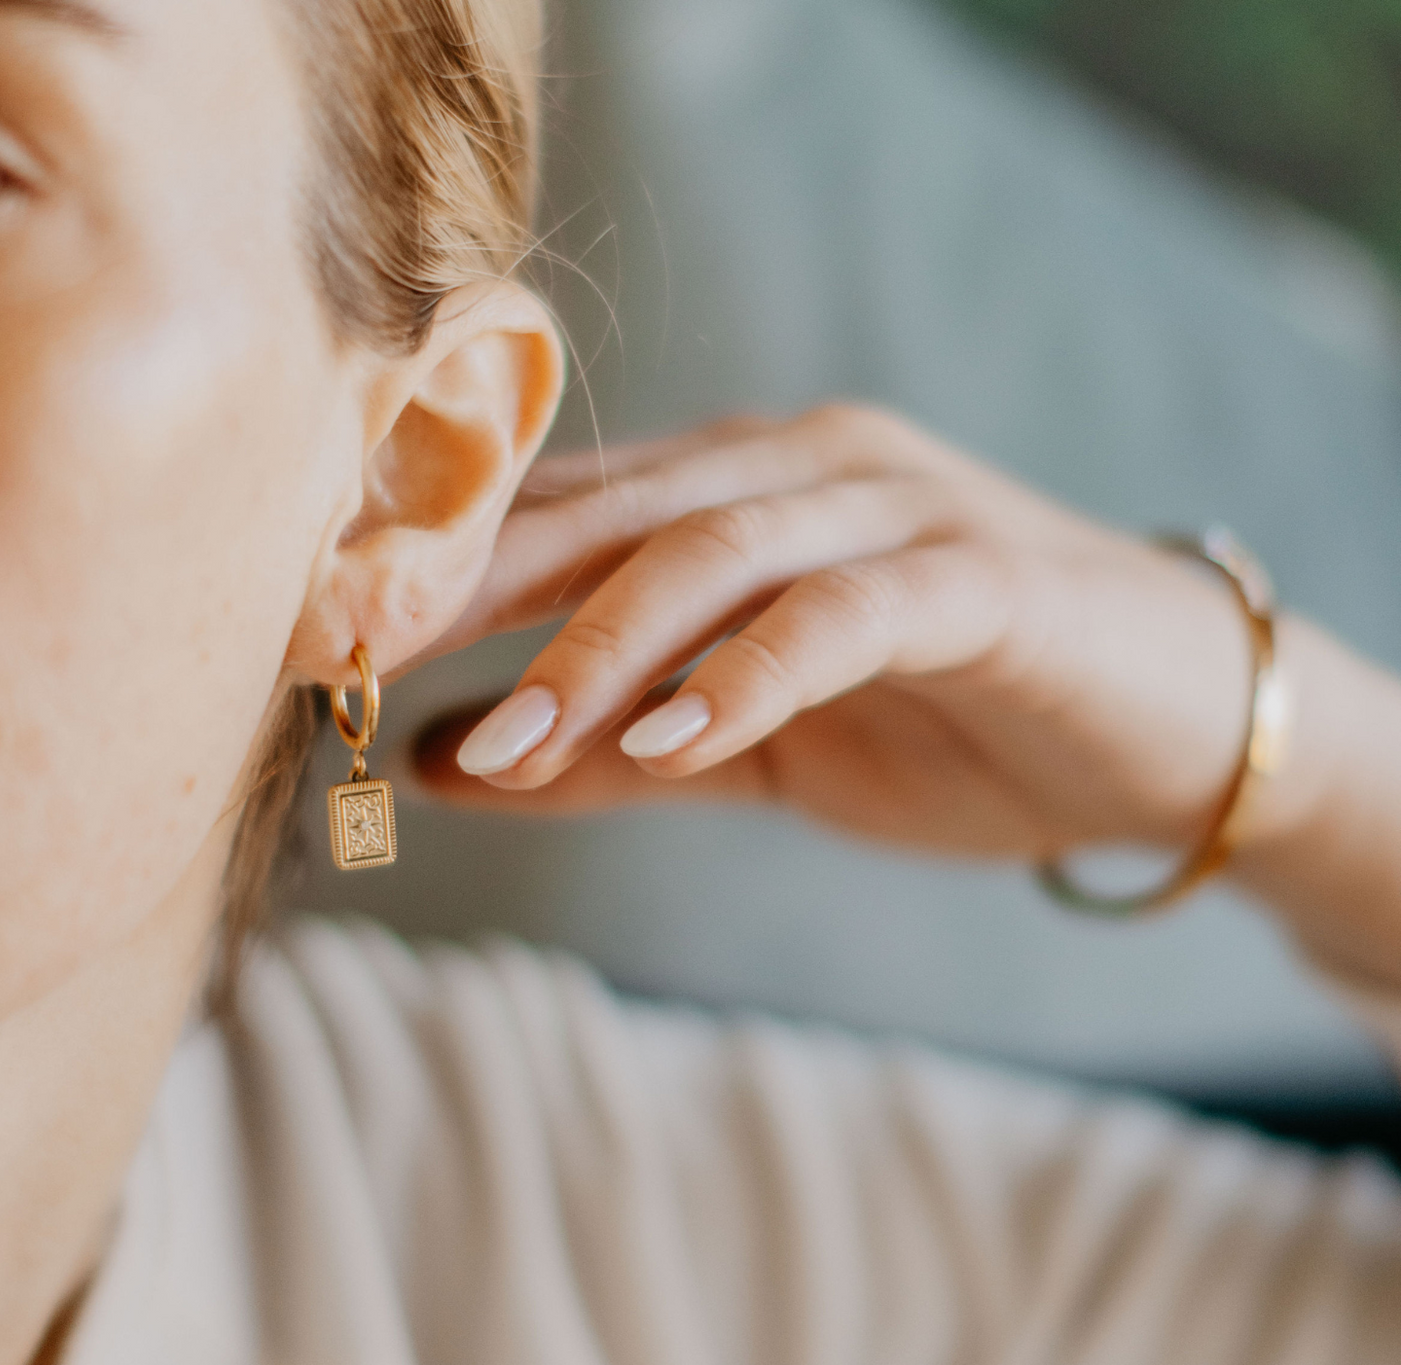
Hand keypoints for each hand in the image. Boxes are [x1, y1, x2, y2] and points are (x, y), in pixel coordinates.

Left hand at [410, 406, 1259, 861]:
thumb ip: (607, 750)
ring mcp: (896, 510)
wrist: (1162, 728)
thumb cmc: (948, 720)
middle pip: (609, 515)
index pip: (561, 515)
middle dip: (478, 594)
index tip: (331, 647)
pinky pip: (847, 612)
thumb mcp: (747, 746)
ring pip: (713, 552)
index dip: (442, 575)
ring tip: (503, 744)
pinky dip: (753, 673)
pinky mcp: (982, 578)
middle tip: (362, 667)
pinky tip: (675, 737)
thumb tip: (437, 766)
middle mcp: (802, 470)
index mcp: (739, 495)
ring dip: (597, 649)